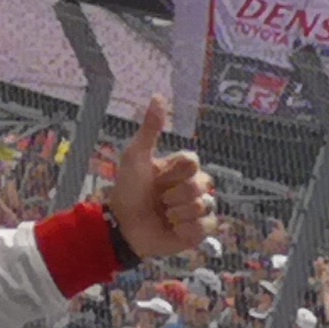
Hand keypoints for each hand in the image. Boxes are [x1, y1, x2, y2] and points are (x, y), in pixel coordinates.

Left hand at [107, 97, 209, 262]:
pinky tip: (173, 229)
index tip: (157, 178)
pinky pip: (207, 227)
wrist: (122, 227)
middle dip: (176, 194)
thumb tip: (158, 95)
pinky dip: (187, 230)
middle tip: (159, 201)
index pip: (193, 162)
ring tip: (164, 216)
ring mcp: (197, 209)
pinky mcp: (199, 231)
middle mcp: (193, 187)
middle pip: (203, 184)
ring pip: (205, 206)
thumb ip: (150, 128)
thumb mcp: (136, 157)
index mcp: (181, 169)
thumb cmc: (128, 190)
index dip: (174, 172)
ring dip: (178, 213)